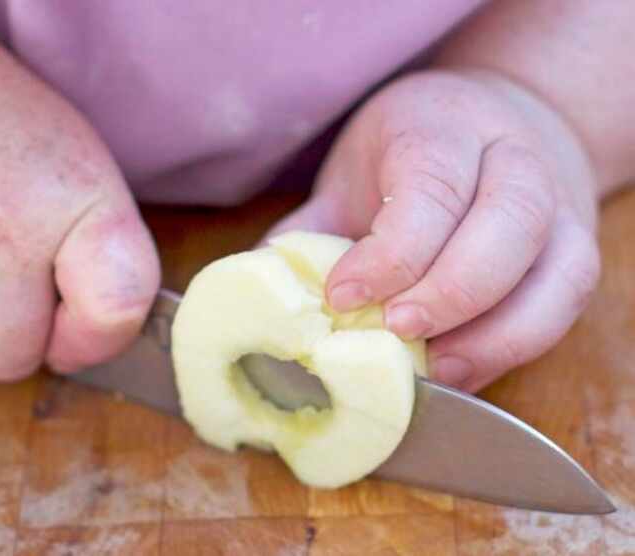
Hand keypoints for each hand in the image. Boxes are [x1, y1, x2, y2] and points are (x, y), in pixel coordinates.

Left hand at [268, 70, 599, 391]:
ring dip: (494, 331)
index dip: (392, 252)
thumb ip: (312, 230)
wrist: (492, 124)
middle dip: (450, 290)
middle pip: (508, 222)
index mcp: (444, 127)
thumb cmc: (409, 154)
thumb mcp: (353, 174)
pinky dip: (517, 343)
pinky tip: (464, 366)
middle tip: (394, 331)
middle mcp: (514, 158)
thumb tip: (262, 298)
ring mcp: (558, 205)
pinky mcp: (576, 248)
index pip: (432, 188)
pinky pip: (564, 302)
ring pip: (556, 269)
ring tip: (434, 367)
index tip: (341, 296)